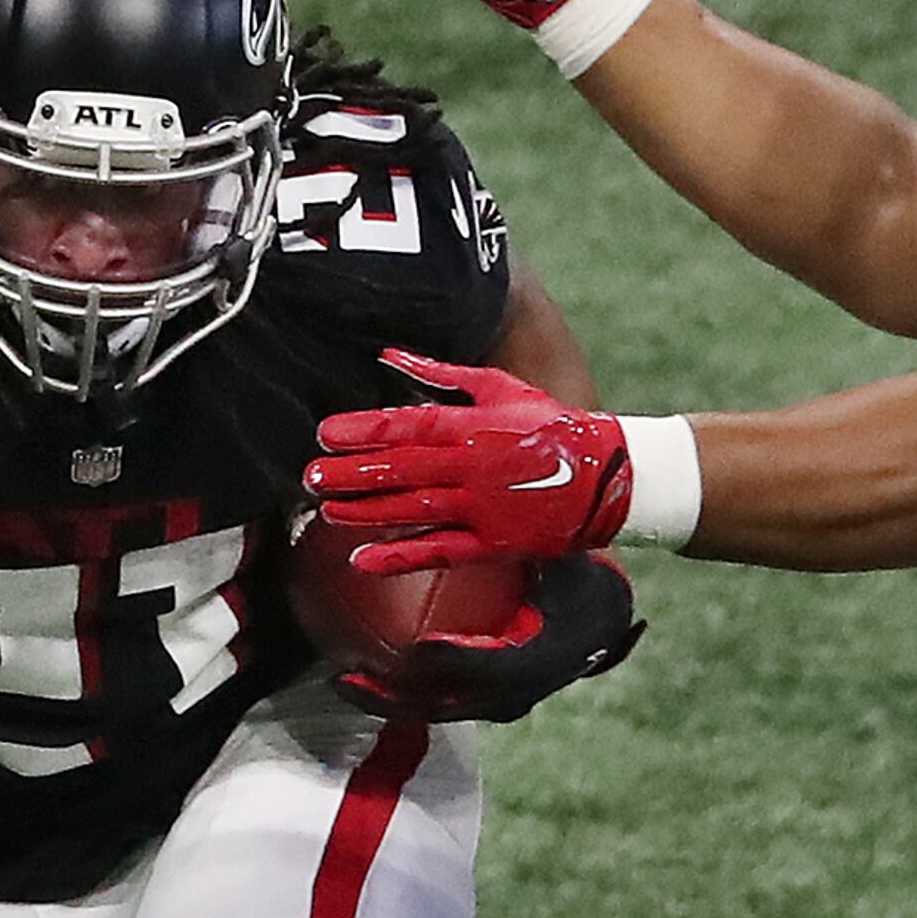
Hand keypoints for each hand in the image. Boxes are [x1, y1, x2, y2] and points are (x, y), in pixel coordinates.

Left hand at [307, 352, 635, 569]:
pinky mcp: (493, 544)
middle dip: (352, 473)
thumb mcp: (499, 386)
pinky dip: (400, 557)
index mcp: (473, 425)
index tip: (325, 433)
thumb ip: (442, 373)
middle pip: (400, 469)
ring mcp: (482, 508)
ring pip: (412, 509)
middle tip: (310, 476)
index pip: (406, 425)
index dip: (362, 430)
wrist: (606, 474)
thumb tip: (388, 355)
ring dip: (365, 511)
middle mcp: (471, 467)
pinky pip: (439, 551)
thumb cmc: (549, 422)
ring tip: (326, 509)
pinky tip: (363, 562)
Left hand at [338, 550, 645, 722]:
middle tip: (348, 677)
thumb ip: (534, 541)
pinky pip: (434, 700)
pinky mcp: (481, 703)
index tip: (418, 647)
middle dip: (393, 696)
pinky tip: (360, 664)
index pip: (489, 666)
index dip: (454, 660)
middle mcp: (512, 693)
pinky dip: (397, 688)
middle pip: (445, 703)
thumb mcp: (567, 564)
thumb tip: (508, 497)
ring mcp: (495, 704)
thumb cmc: (581, 589)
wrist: (602, 629)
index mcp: (536, 661)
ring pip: (432, 709)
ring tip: (340, 679)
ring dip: (384, 698)